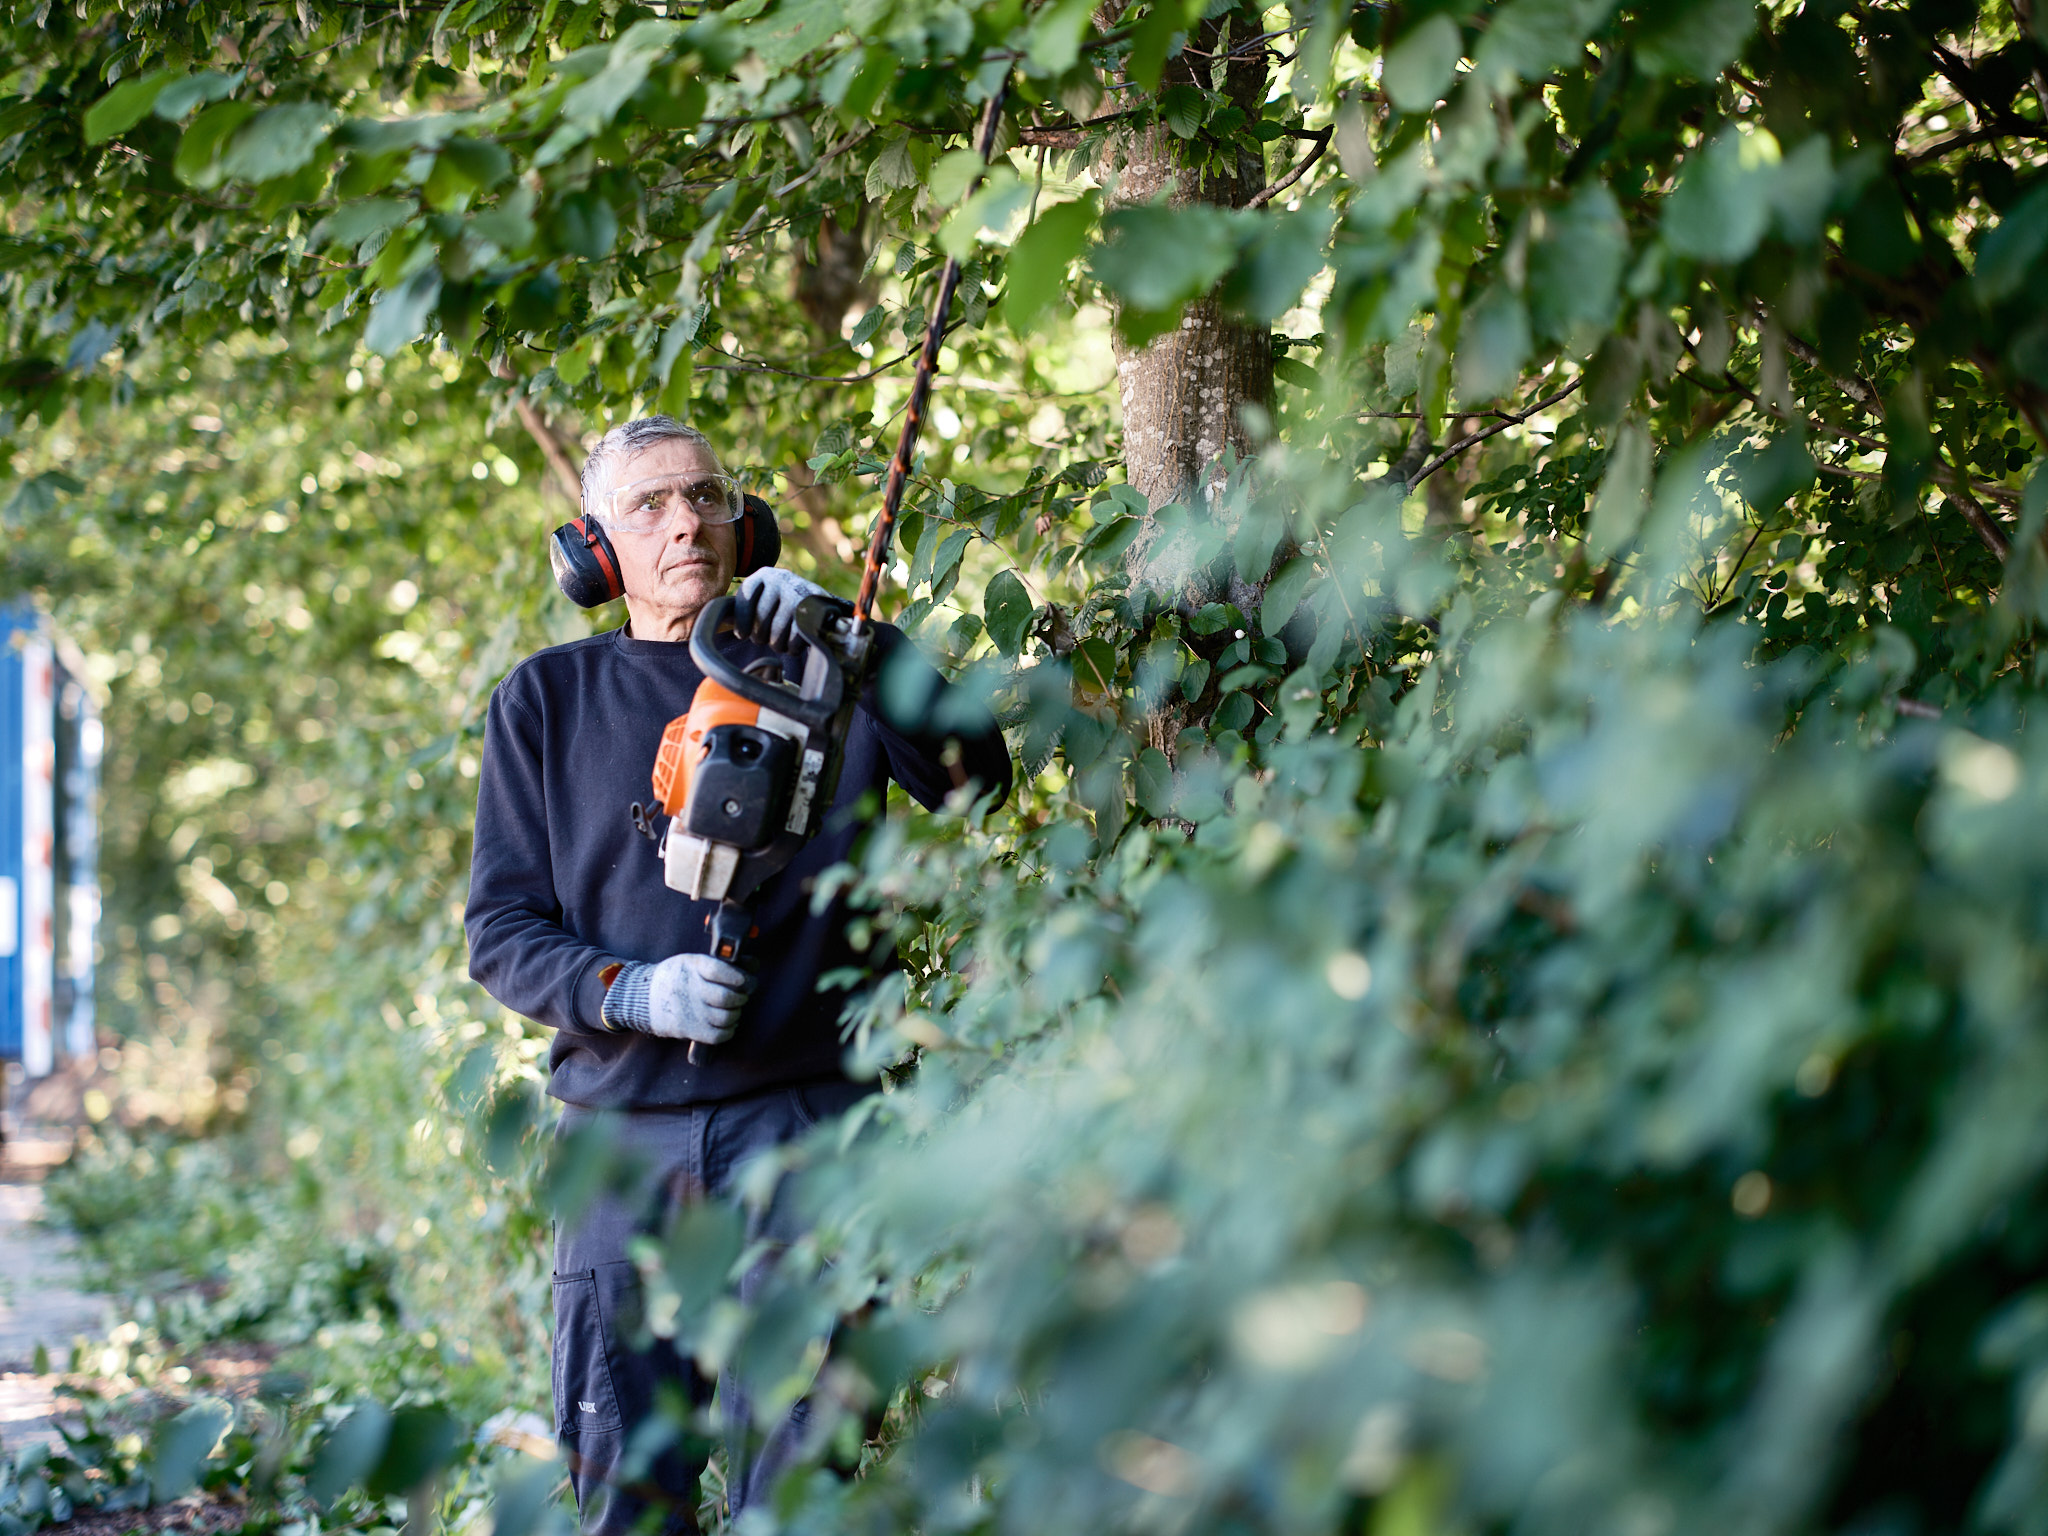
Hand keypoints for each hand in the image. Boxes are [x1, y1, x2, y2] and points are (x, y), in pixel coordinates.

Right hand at [601, 954, 755, 1045]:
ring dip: (736, 1014)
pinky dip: (729, 1031)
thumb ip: (720, 963)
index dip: (738, 976)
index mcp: (692, 966)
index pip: (719, 971)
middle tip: (742, 996)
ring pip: (726, 1018)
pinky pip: (718, 1035)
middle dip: (741, 997)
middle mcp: (691, 989)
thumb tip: (755, 964)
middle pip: (726, 997)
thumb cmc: (677, 977)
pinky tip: (728, 1025)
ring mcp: (690, 1011)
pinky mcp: (689, 1029)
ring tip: (733, 1010)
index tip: (745, 980)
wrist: (644, 997)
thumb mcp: (692, 961)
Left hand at [732, 567, 830, 652]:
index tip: (741, 635)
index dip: (742, 620)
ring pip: (777, 632)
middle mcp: (781, 579)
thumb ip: (741, 607)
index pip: (746, 597)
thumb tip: (716, 618)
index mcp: (764, 575)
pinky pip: (794, 639)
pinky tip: (793, 645)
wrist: (822, 606)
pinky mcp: (814, 611)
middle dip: (760, 636)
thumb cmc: (782, 606)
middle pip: (760, 619)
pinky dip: (792, 648)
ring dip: (777, 644)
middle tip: (765, 639)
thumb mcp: (762, 598)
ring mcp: (799, 593)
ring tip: (779, 643)